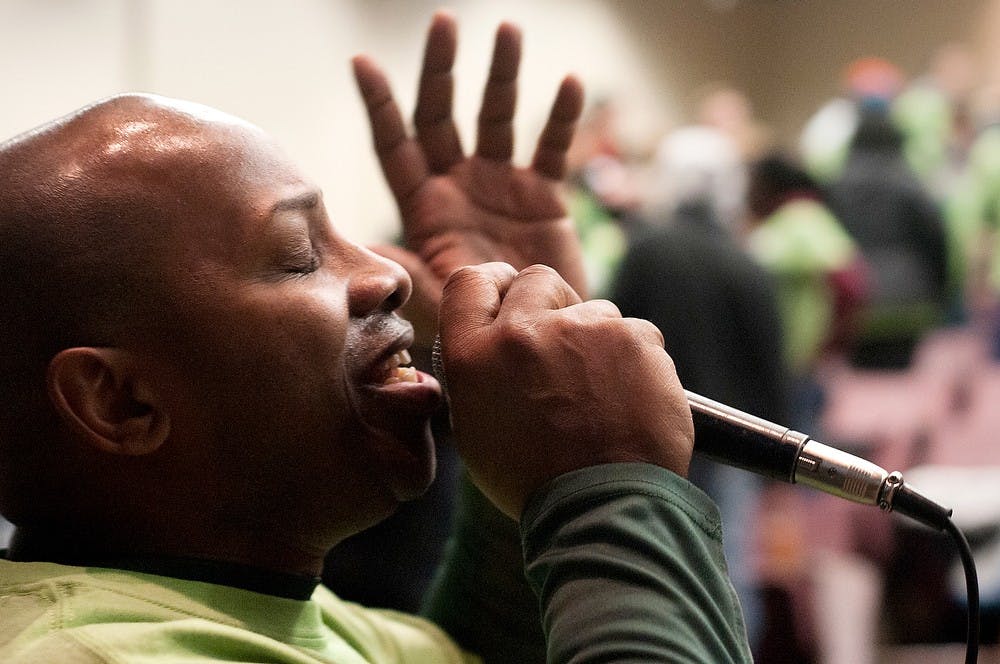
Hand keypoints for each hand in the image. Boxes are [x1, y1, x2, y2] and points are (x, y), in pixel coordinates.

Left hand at [353, 11, 587, 344]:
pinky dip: (561, 118)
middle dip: (441, 71)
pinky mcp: (542, 194)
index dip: (380, 106)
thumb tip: (361, 246)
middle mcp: (457, 186)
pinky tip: (569, 83)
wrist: (533, 340)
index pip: (395, 146)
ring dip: (502, 75)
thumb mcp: (433, 295)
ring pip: (497, 118)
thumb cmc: (476, 324)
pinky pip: (551, 148)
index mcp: (422, 207)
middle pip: (443, 116)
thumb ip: (403, 267)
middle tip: (442, 23)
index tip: (363, 63)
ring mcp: (499, 185)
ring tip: (508, 31)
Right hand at [437, 262, 694, 518]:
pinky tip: (629, 400)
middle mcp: (523, 331)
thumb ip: (480, 372)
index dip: (492, 286)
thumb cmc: (536, 481)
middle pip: (536, 280)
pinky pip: (635, 332)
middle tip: (562, 351)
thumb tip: (495, 341)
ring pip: (592, 310)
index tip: (508, 297)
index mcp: (474, 355)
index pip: (469, 282)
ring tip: (600, 397)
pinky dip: (635, 360)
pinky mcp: (634, 337)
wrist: (604, 509)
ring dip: (596, 340)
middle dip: (550, 306)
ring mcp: (582, 329)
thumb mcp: (477, 429)